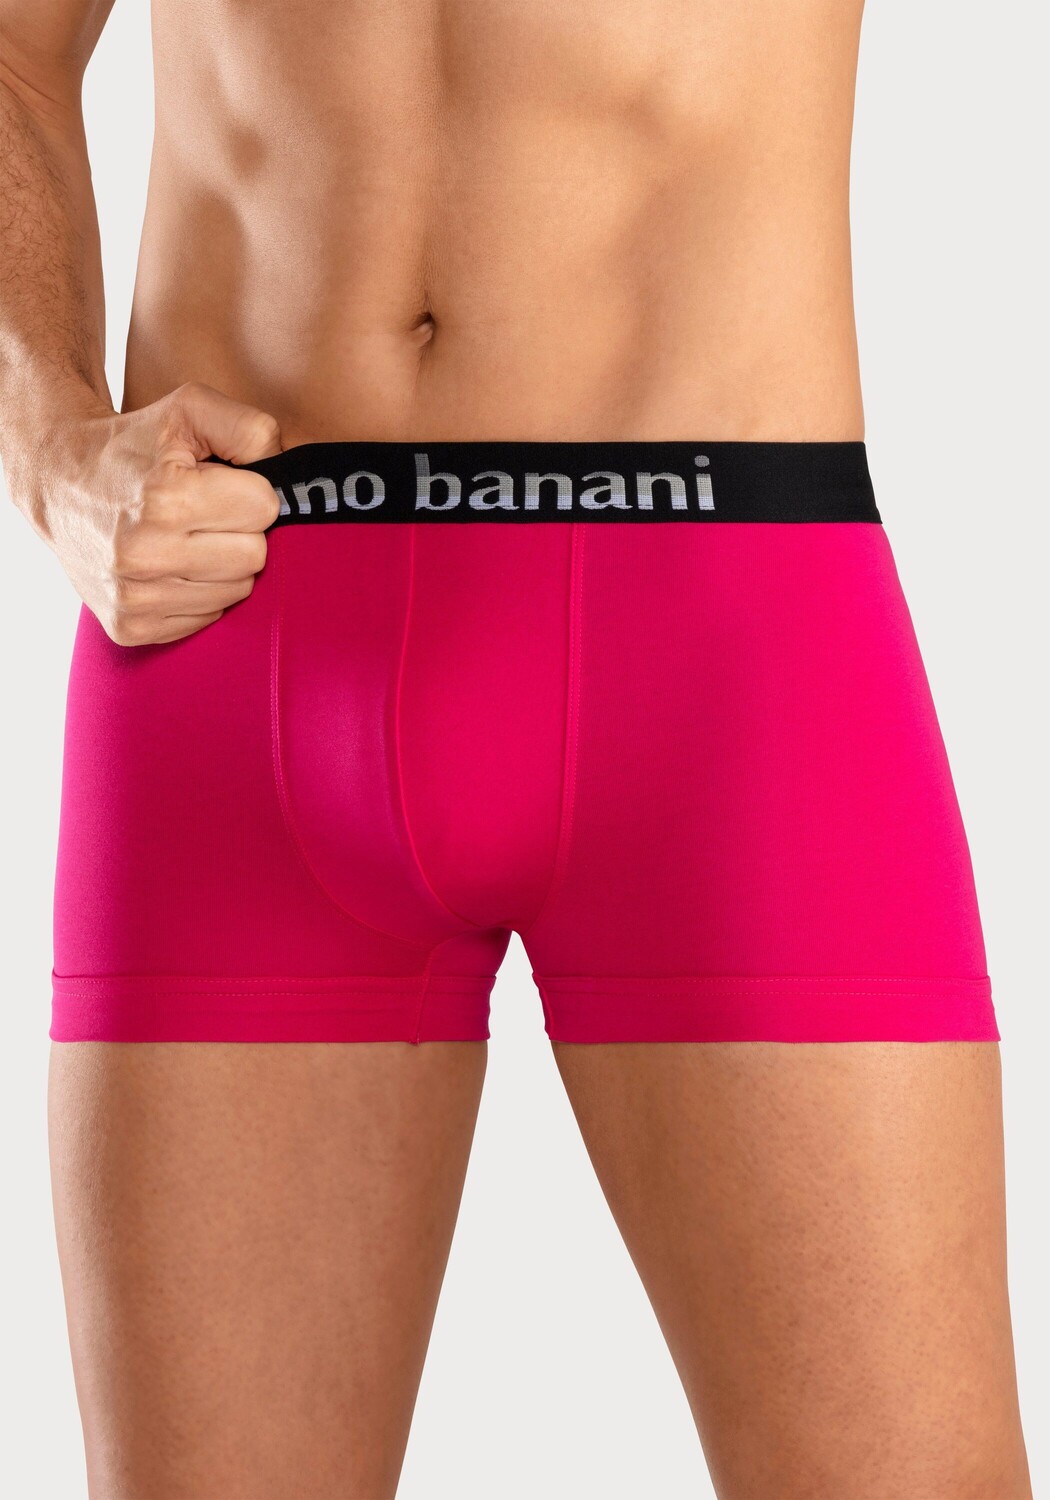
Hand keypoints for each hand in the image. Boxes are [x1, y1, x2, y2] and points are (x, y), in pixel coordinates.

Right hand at [15, 381, 282, 644]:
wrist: (56, 484)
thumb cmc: (132, 445)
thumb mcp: (188, 410)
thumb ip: (251, 429)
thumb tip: (290, 473)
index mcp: (166, 498)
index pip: (265, 508)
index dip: (248, 490)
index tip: (217, 483)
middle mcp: (146, 554)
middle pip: (255, 556)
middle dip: (239, 530)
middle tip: (203, 513)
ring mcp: (136, 598)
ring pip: (236, 592)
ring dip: (221, 564)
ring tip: (184, 538)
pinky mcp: (131, 628)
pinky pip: (207, 618)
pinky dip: (198, 593)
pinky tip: (169, 566)